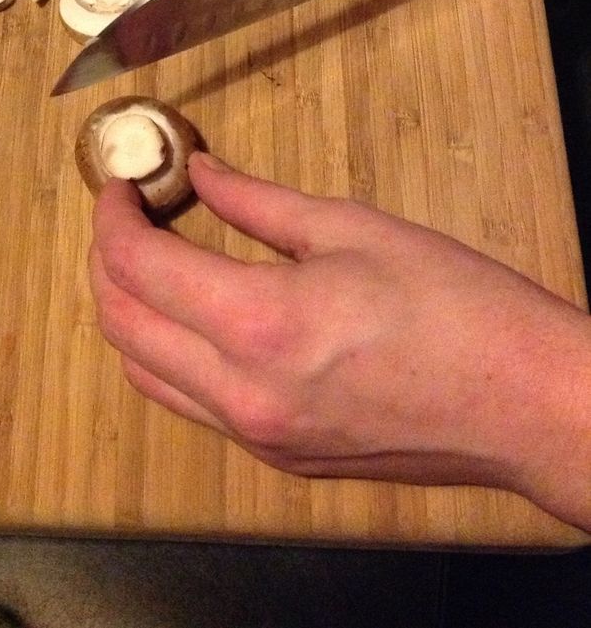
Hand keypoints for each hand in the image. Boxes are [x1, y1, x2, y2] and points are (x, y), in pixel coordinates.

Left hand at [89, 152, 590, 529]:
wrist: (524, 404)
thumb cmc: (456, 306)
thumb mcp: (351, 228)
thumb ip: (257, 202)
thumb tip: (200, 173)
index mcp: (259, 325)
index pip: (136, 268)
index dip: (112, 217)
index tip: (121, 185)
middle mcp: (241, 394)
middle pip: (122, 325)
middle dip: (106, 261)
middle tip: (128, 215)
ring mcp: (256, 436)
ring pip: (144, 374)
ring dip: (129, 312)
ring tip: (151, 259)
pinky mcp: (277, 457)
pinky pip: (190, 404)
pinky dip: (168, 354)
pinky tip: (194, 314)